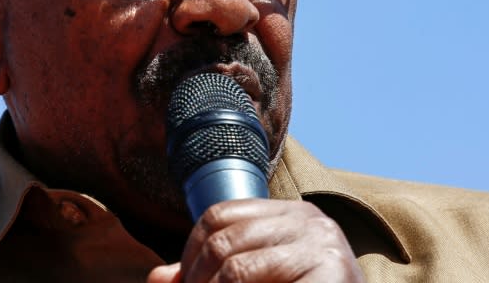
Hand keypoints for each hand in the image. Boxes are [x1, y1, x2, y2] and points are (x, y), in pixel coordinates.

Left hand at [147, 198, 363, 282]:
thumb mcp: (258, 279)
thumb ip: (212, 274)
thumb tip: (156, 279)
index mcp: (291, 213)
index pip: (219, 214)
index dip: (190, 249)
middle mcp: (309, 220)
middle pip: (224, 240)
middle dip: (196, 278)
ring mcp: (323, 246)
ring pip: (237, 268)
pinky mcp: (332, 274)